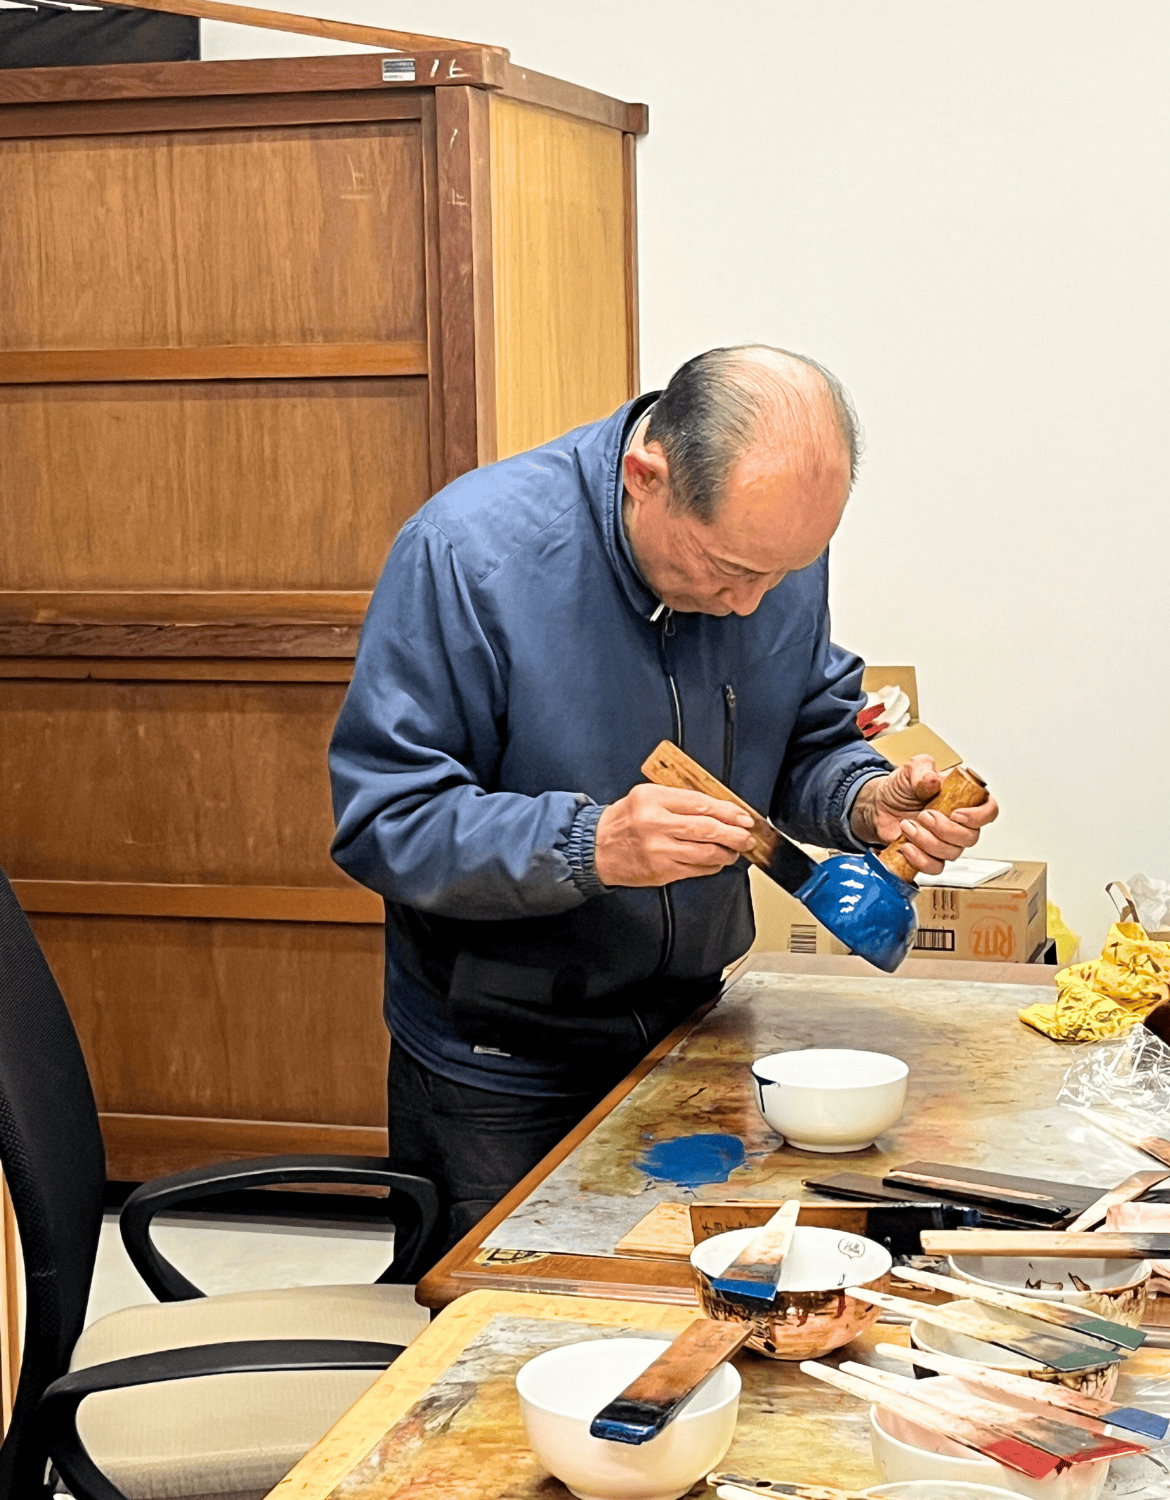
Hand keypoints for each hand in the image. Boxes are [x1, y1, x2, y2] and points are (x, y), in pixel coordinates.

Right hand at [594, 784, 755, 887]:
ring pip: (705, 852)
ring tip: (736, 850)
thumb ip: (678, 800)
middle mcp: (655, 823)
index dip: (727, 811)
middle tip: (747, 836)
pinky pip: (695, 870)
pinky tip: (717, 862)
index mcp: (652, 799)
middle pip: (706, 828)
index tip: (742, 816)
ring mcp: (658, 850)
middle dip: (734, 833)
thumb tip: (718, 809)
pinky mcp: (660, 871)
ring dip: (727, 852)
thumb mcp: (646, 797)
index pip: (700, 803)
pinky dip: (712, 866)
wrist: (596, 848)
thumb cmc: (624, 821)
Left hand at [849, 754, 999, 875]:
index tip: (956, 813)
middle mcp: (958, 823)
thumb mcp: (910, 770)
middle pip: (971, 837)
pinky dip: (920, 859)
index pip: (989, 810)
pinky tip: (907, 846)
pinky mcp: (930, 856)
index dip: (979, 816)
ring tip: (907, 825)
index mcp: (962, 799)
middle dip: (945, 829)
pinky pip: (935, 867)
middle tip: (923, 815)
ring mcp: (945, 842)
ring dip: (927, 841)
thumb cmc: (901, 789)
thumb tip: (934, 780)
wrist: (879, 806)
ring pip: (952, 853)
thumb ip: (922, 769)